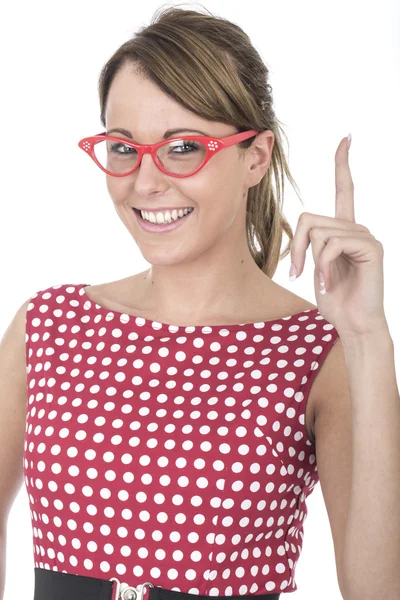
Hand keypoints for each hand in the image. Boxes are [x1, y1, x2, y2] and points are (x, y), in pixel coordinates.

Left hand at [290, 135, 387, 338]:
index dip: (343, 164)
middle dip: (296, 246)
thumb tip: (303, 230)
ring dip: (309, 260)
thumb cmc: (335, 299)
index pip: (345, 190)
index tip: (346, 139)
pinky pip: (331, 244)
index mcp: (344, 230)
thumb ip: (312, 243)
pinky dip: (322, 267)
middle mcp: (357, 228)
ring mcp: (365, 236)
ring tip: (319, 280)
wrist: (353, 323)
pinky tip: (328, 283)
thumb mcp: (315, 266)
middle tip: (297, 270)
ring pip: (318, 231)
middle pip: (309, 218)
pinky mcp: (370, 247)